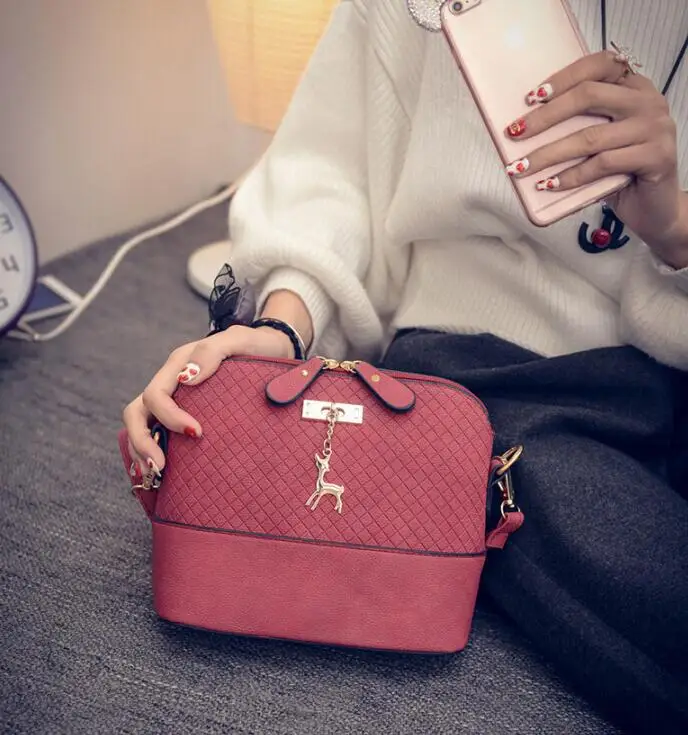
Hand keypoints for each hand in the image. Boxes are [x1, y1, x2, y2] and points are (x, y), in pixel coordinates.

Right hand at [122, 324, 293, 475]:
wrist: (272, 349)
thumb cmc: (256, 345)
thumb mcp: (239, 340)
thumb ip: (212, 352)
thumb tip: (189, 379)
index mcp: (179, 363)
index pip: (157, 395)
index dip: (169, 417)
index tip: (196, 433)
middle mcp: (172, 381)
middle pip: (137, 412)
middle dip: (142, 441)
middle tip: (160, 467)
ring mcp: (176, 398)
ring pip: (142, 425)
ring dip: (142, 451)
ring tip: (155, 476)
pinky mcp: (185, 413)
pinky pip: (157, 432)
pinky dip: (153, 452)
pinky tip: (163, 474)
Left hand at [504, 49, 687, 266]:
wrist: (654, 207)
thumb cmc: (620, 171)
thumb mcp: (600, 141)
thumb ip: (578, 125)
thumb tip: (525, 128)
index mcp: (635, 86)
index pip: (598, 65)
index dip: (563, 78)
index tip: (531, 98)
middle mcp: (648, 101)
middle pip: (589, 96)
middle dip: (545, 117)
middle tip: (515, 134)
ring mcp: (655, 128)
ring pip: (590, 137)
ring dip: (548, 154)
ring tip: (520, 167)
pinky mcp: (657, 157)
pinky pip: (603, 164)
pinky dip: (570, 176)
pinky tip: (548, 185)